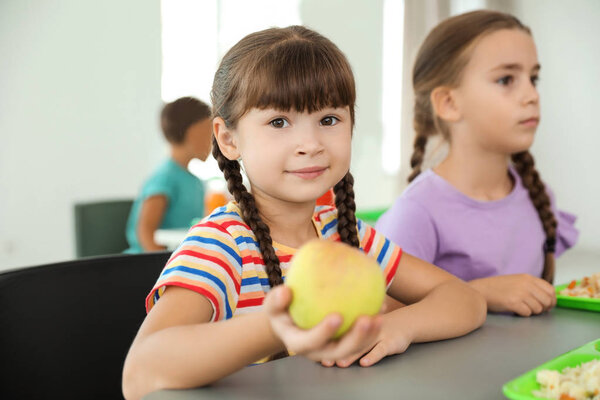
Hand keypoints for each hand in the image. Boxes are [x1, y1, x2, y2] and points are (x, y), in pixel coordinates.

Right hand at [263, 285, 382, 362]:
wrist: (290, 321)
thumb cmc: (281, 310)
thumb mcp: (272, 304)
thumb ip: (276, 299)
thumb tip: (285, 291)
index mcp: (299, 343)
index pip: (312, 341)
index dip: (324, 332)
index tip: (337, 316)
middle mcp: (318, 351)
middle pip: (340, 351)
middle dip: (356, 339)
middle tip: (367, 319)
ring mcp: (332, 349)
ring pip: (354, 348)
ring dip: (370, 335)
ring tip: (379, 316)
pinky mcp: (344, 342)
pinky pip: (361, 337)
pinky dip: (372, 325)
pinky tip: (381, 307)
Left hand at [320, 311, 412, 367]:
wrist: (408, 321)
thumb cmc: (381, 322)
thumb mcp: (364, 318)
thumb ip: (347, 321)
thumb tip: (320, 317)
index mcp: (356, 322)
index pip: (339, 328)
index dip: (325, 336)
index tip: (311, 345)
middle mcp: (365, 329)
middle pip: (348, 339)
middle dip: (335, 349)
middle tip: (324, 359)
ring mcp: (379, 335)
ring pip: (364, 345)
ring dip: (352, 355)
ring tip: (341, 364)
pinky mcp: (391, 342)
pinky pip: (381, 350)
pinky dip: (373, 356)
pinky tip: (364, 363)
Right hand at [469, 274, 555, 316]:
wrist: (480, 290)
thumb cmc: (497, 287)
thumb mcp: (516, 281)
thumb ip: (531, 286)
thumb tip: (548, 299)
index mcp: (528, 278)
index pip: (550, 290)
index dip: (552, 300)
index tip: (549, 305)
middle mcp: (526, 284)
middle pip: (547, 300)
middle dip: (544, 308)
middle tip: (537, 310)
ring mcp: (520, 293)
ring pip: (538, 309)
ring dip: (532, 312)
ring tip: (522, 308)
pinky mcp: (513, 303)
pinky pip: (527, 313)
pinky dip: (523, 314)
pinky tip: (516, 310)